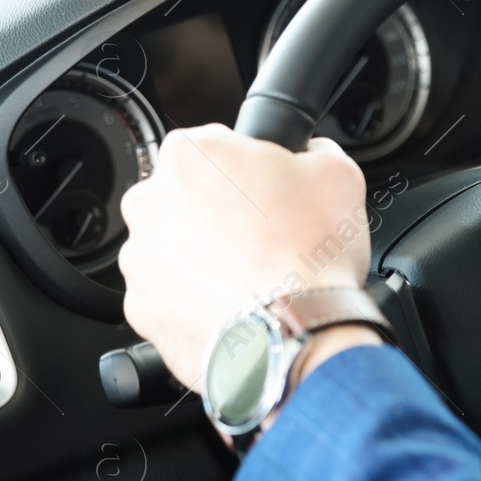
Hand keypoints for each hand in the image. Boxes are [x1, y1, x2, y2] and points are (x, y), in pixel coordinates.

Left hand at [119, 125, 377, 390]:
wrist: (293, 335)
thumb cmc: (308, 257)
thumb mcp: (339, 176)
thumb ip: (315, 151)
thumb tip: (310, 154)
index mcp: (191, 155)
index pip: (217, 146)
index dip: (251, 170)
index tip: (271, 192)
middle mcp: (151, 202)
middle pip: (189, 197)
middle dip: (222, 213)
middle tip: (267, 237)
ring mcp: (140, 259)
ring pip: (176, 248)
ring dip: (207, 257)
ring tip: (255, 276)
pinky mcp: (141, 309)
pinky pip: (171, 296)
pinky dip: (198, 299)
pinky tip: (238, 304)